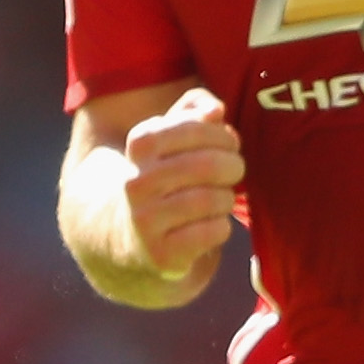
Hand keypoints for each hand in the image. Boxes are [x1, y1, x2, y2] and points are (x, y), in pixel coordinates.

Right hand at [116, 88, 245, 278]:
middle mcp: (134, 183)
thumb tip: (215, 110)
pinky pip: (211, 233)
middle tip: (236, 170)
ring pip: (210, 200)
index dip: (221, 134)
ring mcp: (144, 221)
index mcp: (138, 147)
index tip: (230, 143)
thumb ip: (193, 108)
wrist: (128, 235)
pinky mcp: (160, 255)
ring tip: (222, 199)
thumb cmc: (164, 175)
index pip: (191, 127)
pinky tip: (213, 224)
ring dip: (226, 198)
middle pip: (205, 166)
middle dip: (232, 166)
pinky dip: (221, 227)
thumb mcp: (170, 136)